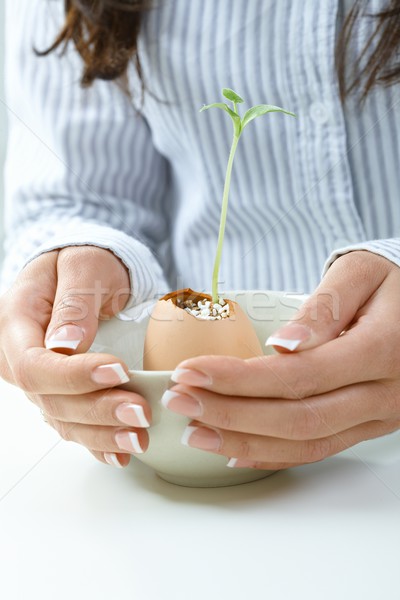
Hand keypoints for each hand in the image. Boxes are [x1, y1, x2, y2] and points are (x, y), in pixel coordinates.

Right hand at [0, 246, 150, 467]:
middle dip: (97, 410)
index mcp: (16, 325)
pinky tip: (121, 452)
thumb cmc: (81, 262)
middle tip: (141, 412)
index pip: (36, 365)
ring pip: (64, 419)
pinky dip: (97, 441)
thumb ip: (74, 301)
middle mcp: (20, 360)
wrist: (81, 273)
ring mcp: (40, 381)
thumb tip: (66, 343)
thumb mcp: (82, 266)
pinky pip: (73, 423)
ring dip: (102, 433)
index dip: (75, 376)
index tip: (118, 370)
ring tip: (140, 436)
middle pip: (51, 400)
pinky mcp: (60, 392)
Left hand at [162, 251, 399, 469]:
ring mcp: (377, 416)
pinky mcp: (368, 425)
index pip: (299, 374)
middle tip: (180, 400)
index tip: (190, 370)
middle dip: (231, 413)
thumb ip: (326, 306)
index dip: (240, 378)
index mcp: (381, 350)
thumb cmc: (389, 282)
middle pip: (297, 416)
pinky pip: (320, 450)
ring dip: (244, 440)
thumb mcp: (360, 274)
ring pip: (306, 442)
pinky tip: (235, 450)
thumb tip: (285, 344)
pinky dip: (274, 454)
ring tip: (194, 431)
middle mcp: (383, 393)